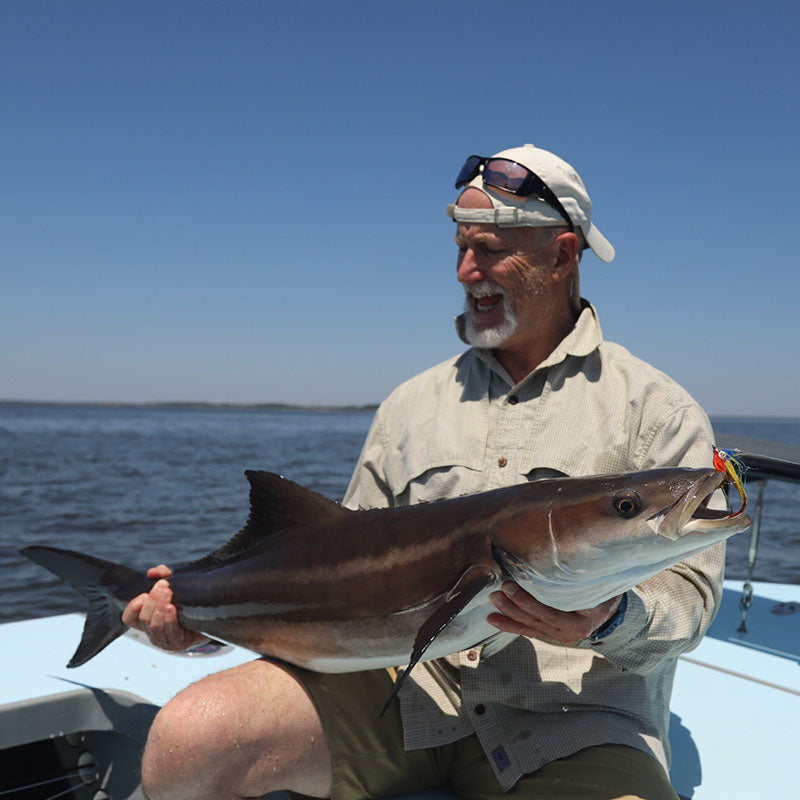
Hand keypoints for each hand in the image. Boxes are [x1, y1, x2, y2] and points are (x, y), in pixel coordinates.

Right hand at [122, 565, 207, 650]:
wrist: (213, 615)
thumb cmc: (189, 601)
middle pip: (144, 619)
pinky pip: (171, 632)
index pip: (129, 618)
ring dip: (159, 607)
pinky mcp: (180, 643)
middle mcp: (153, 632)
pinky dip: (169, 619)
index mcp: (148, 620)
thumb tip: (152, 572)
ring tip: (168, 592)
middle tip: (164, 586)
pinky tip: (171, 608)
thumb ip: (163, 575)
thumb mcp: (176, 585)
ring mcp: (166, 640)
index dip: (133, 607)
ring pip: (155, 626)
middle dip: (152, 600)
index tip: (144, 594)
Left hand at [488, 582, 621, 644]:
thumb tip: (561, 552)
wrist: (612, 606)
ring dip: (509, 615)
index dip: (529, 601)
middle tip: (498, 591)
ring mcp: (561, 636)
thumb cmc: (602, 587)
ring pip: (531, 626)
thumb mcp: (598, 582)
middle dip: (515, 606)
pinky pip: (529, 631)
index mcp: (583, 620)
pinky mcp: (552, 635)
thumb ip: (580, 576)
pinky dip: (510, 625)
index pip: (551, 613)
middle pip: (538, 620)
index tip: (510, 586)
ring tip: (493, 602)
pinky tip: (494, 620)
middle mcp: (572, 632)